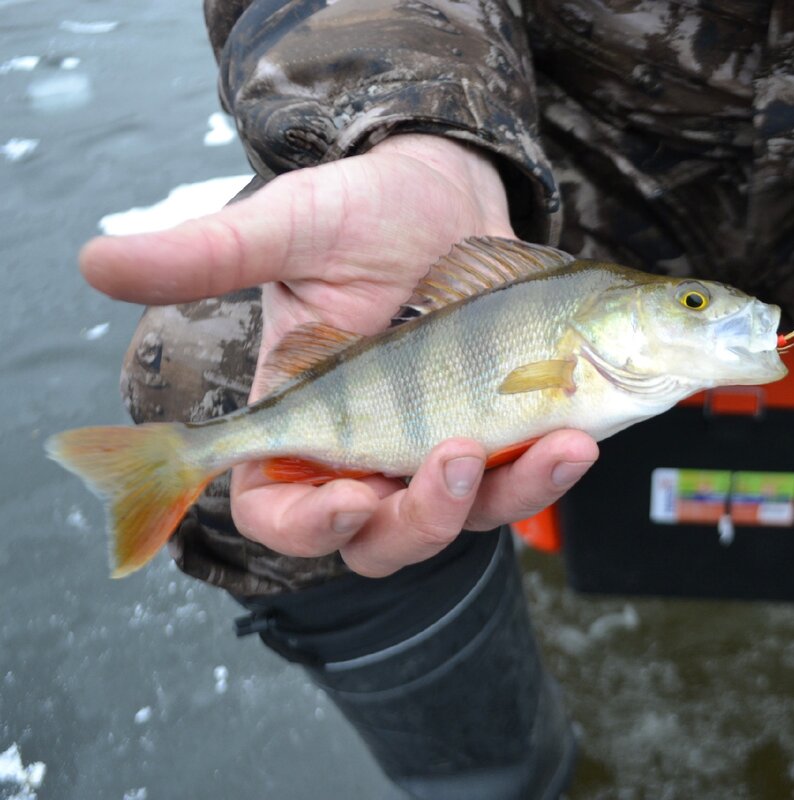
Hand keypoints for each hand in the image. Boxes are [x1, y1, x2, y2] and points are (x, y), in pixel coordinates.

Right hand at [80, 134, 597, 575]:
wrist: (449, 189)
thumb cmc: (359, 209)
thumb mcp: (290, 228)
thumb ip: (208, 255)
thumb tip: (97, 261)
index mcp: (300, 423)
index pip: (281, 511)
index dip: (306, 523)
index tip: (343, 493)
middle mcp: (369, 453)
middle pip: (383, 539)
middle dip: (422, 516)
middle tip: (453, 457)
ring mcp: (438, 448)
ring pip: (466, 517)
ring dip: (511, 494)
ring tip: (558, 444)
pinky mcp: (502, 431)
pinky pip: (521, 474)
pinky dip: (550, 467)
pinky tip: (580, 434)